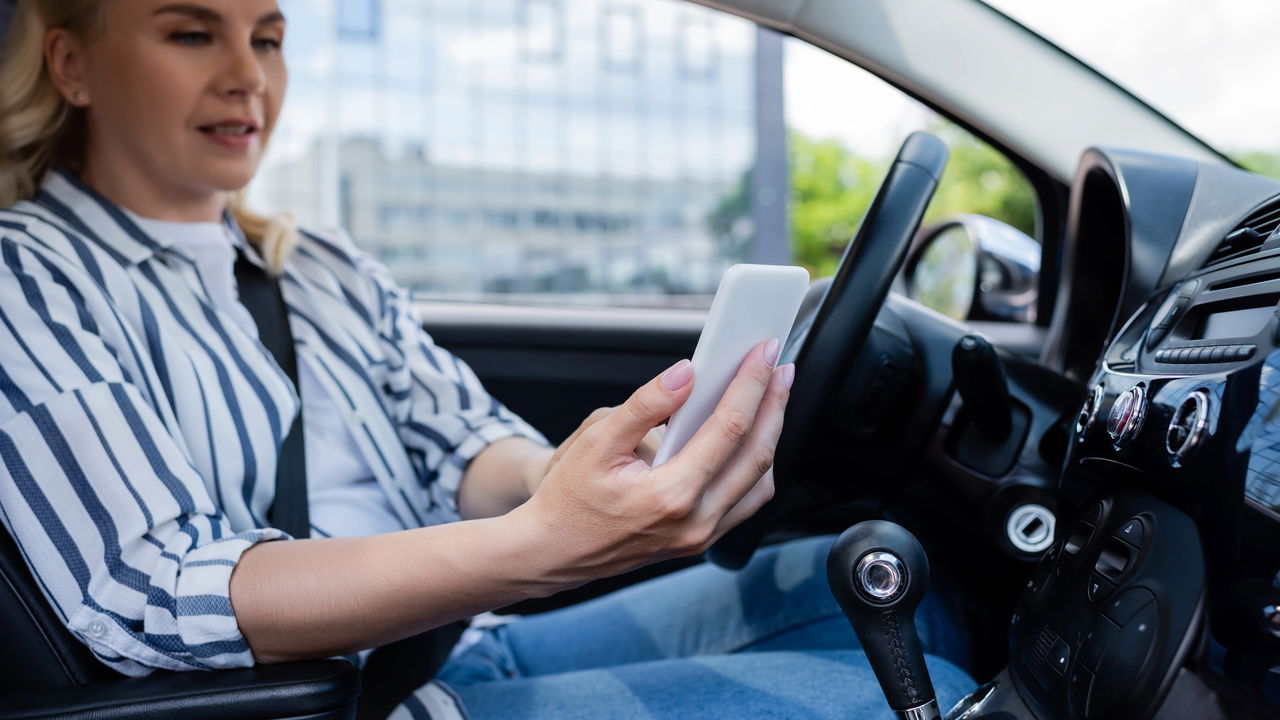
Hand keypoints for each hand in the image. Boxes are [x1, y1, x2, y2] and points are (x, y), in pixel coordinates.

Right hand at [509, 340, 793, 585]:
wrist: (554, 552)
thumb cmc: (569, 498)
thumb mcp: (596, 441)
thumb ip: (646, 404)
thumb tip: (686, 373)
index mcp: (672, 494)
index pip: (730, 428)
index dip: (751, 385)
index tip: (764, 354)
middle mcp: (695, 521)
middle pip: (757, 455)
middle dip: (774, 405)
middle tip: (781, 369)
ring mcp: (701, 537)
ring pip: (759, 483)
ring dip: (770, 437)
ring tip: (771, 399)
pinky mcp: (700, 541)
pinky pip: (744, 503)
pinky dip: (754, 467)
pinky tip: (749, 439)